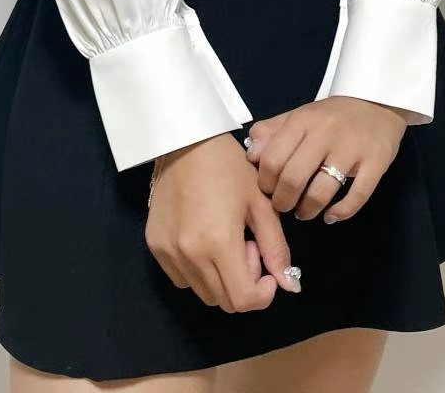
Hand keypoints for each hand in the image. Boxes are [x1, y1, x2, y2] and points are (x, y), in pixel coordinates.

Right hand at [144, 133, 301, 310]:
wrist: (185, 142)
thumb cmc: (229, 167)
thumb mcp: (260, 204)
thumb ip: (276, 248)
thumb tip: (290, 286)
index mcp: (219, 243)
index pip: (243, 301)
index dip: (262, 294)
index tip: (267, 268)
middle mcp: (189, 254)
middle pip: (224, 302)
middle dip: (244, 283)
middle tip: (247, 246)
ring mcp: (168, 252)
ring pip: (203, 292)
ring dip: (221, 279)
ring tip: (226, 241)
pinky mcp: (154, 245)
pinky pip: (182, 278)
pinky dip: (198, 271)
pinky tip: (205, 240)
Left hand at [245, 96, 408, 222]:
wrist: (376, 102)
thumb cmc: (331, 116)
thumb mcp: (298, 116)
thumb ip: (271, 133)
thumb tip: (251, 156)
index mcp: (303, 121)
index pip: (272, 159)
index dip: (265, 183)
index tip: (268, 190)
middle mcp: (326, 133)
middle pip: (293, 178)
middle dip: (283, 201)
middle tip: (284, 205)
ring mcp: (352, 148)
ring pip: (322, 191)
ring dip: (307, 210)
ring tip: (304, 212)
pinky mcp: (376, 162)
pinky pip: (357, 195)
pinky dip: (340, 212)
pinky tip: (330, 216)